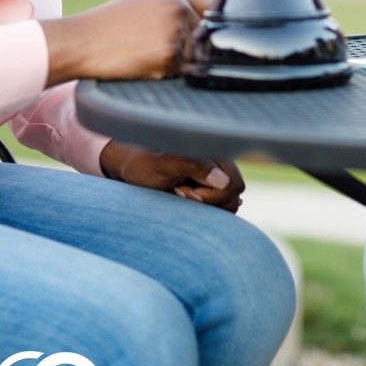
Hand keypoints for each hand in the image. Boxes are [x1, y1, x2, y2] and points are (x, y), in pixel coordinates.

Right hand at [43, 0, 210, 85]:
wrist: (81, 42)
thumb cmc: (108, 27)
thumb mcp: (144, 6)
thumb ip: (174, 11)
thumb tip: (206, 29)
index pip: (213, 11)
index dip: (210, 30)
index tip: (205, 41)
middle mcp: (179, 9)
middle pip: (206, 40)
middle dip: (191, 51)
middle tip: (155, 52)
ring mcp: (176, 32)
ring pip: (195, 59)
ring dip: (178, 65)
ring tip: (145, 56)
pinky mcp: (170, 56)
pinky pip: (181, 74)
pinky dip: (165, 75)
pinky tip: (142, 65)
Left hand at [99, 142, 244, 210]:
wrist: (130, 169)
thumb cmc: (143, 164)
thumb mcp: (164, 164)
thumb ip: (193, 166)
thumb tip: (223, 180)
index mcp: (214, 154)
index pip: (234, 185)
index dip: (211, 195)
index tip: (184, 190)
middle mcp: (219, 166)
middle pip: (233, 198)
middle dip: (207, 202)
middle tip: (179, 192)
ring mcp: (214, 181)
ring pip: (228, 206)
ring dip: (204, 208)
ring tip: (179, 194)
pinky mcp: (208, 193)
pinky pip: (217, 211)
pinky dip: (201, 211)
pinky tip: (182, 199)